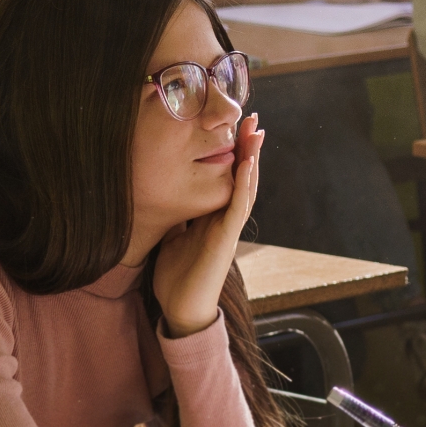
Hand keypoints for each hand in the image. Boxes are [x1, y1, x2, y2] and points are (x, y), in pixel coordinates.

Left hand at [150, 113, 264, 334]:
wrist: (180, 308)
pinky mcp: (227, 238)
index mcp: (214, 216)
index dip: (234, 152)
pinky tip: (248, 163)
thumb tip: (168, 192)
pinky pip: (238, 206)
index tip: (235, 125)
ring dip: (253, 158)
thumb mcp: (172, 235)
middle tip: (254, 118)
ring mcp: (229, 228)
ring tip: (257, 132)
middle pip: (243, 176)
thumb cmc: (176, 276)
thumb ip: (178, 214)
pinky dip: (244, 183)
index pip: (228, 177)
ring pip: (247, 186)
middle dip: (249, 147)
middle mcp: (226, 218)